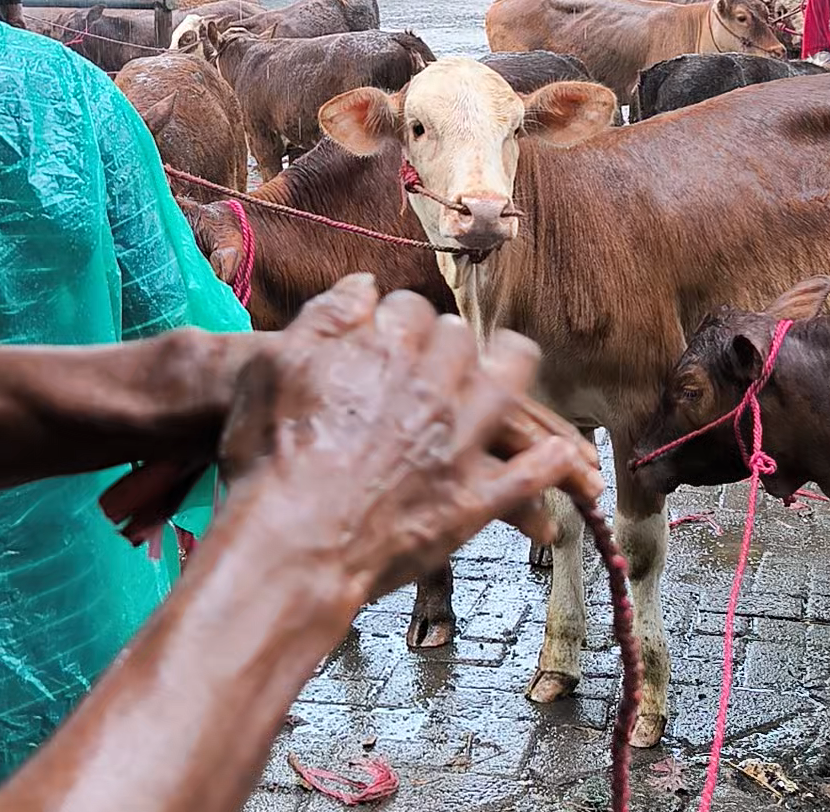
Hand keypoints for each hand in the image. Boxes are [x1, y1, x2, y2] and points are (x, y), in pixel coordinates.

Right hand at [218, 275, 602, 612]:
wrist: (291, 543)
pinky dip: (546, 465)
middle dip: (451, 339)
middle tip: (441, 352)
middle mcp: (430, 388)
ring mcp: (456, 444)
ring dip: (513, 370)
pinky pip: (525, 477)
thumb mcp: (275, 368)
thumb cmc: (269, 457)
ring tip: (514, 363)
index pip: (411, 310)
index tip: (395, 329)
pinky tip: (559, 457)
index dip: (402, 318)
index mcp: (384, 350)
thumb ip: (324, 318)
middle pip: (460, 340)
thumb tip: (363, 285)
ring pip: (507, 388)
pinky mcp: (469, 501)